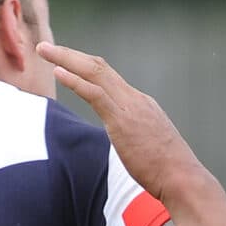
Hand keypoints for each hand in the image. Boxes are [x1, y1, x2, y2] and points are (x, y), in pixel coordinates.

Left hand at [38, 42, 201, 198]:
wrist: (182, 178)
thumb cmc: (167, 170)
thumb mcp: (149, 145)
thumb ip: (136, 137)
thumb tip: (130, 144)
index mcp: (140, 104)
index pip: (108, 77)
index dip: (83, 66)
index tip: (64, 61)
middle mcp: (135, 99)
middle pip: (99, 67)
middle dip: (70, 54)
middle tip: (45, 48)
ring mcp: (129, 107)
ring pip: (94, 72)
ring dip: (66, 59)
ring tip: (43, 51)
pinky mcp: (122, 121)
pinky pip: (95, 94)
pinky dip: (75, 81)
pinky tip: (58, 72)